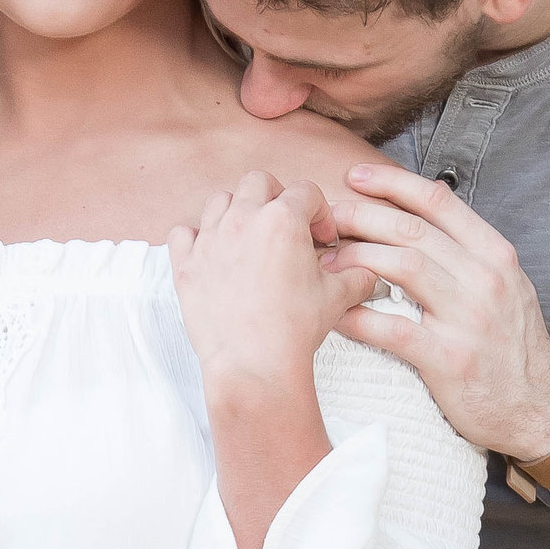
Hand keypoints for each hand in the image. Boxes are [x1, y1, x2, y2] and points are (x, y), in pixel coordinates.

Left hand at [167, 173, 372, 404]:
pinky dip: (196, 237)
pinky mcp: (186, 265)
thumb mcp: (337, 298)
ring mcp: (210, 240)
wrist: (254, 365)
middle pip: (259, 182)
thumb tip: (366, 272)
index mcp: (283, 220)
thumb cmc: (293, 331)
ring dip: (237, 211)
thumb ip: (357, 277)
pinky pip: (182, 233)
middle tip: (286, 226)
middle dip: (277, 197)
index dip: (319, 212)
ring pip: (220, 200)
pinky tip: (212, 253)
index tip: (321, 237)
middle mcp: (243, 220)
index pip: (306, 192)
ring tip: (249, 237)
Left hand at [328, 163, 549, 459]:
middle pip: (411, 230)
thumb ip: (465, 255)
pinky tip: (333, 314)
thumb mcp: (504, 287)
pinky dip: (357, 317)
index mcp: (495, 254)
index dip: (391, 183)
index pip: (438, 201)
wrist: (539, 407)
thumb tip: (413, 225)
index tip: (355, 177)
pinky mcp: (450, 358)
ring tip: (324, 262)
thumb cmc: (511, 347)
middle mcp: (485, 278)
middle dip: (361, 216)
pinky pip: (392, 329)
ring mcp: (469, 318)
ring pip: (402, 267)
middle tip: (325, 218)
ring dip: (355, 259)